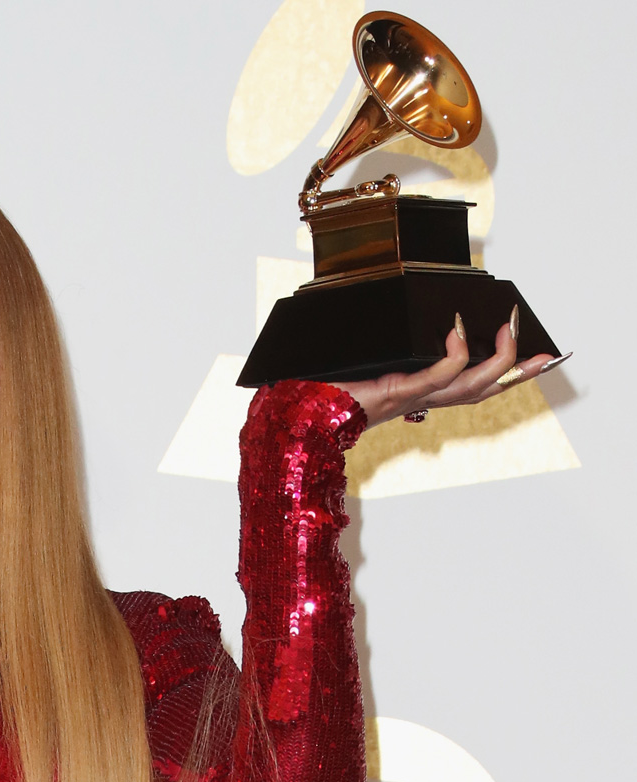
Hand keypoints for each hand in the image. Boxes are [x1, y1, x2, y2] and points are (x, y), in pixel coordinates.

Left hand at [333, 309, 568, 428]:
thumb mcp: (365, 360)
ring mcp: (411, 396)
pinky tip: (460, 333)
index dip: (504, 374)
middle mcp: (420, 398)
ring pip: (470, 386)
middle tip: (545, 352)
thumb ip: (387, 343)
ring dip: (498, 360)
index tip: (533, 358)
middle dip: (517, 372)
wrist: (298, 410)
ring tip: (511, 329)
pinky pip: (437, 377)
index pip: (469, 386)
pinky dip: (455, 356)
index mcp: (416, 392)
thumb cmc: (325, 384)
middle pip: (483, 390)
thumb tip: (401, 309)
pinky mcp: (396, 390)